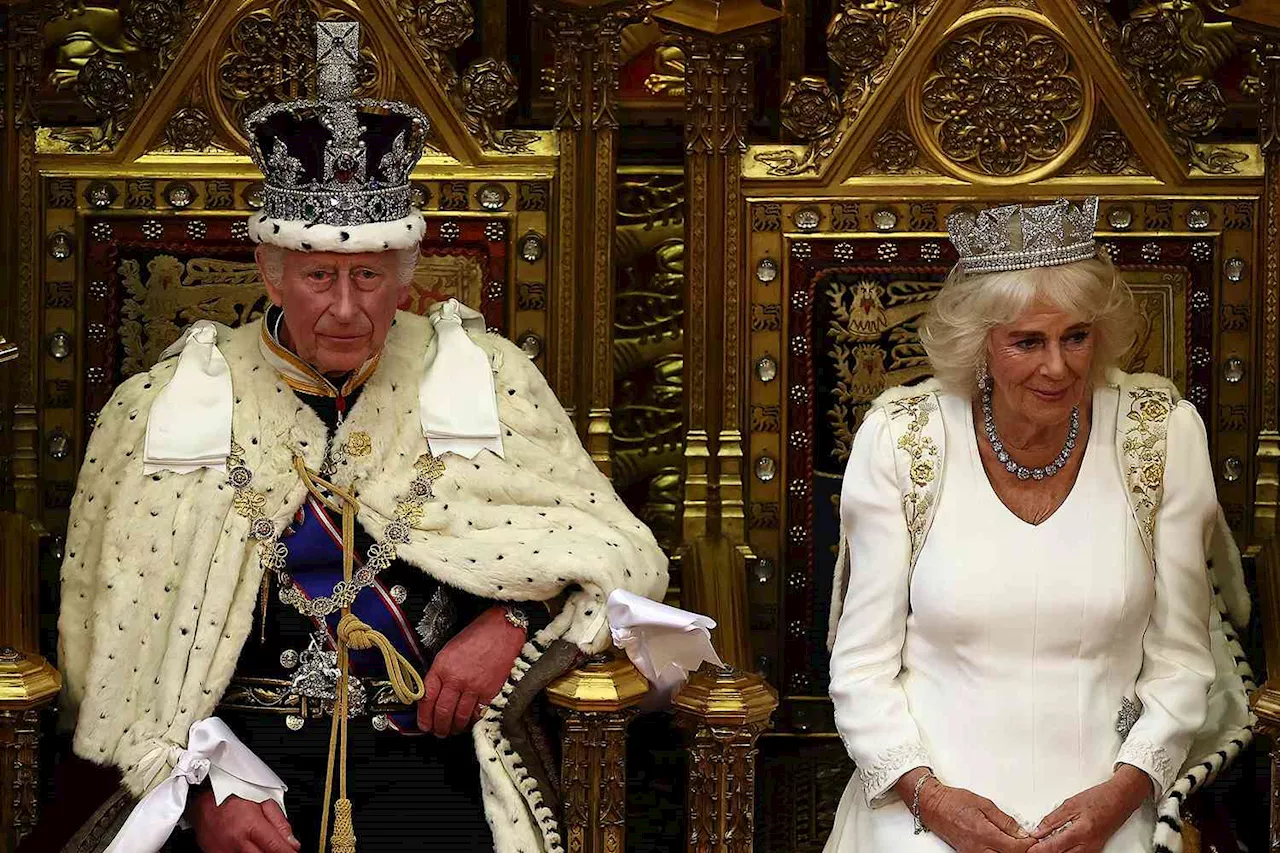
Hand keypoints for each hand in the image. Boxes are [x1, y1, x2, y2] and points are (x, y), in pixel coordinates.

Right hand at [186, 790, 299, 852]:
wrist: (203, 802)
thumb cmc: (232, 796)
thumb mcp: (262, 801)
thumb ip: (279, 822)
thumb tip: (292, 842)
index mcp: (251, 826)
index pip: (275, 847)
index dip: (288, 852)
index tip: (295, 852)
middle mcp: (237, 843)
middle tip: (280, 849)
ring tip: (263, 845)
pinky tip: (251, 848)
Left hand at [417, 605, 525, 736]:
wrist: (503, 629)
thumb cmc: (477, 636)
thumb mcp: (449, 650)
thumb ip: (439, 673)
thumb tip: (432, 695)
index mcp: (442, 667)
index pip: (427, 698)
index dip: (423, 716)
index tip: (423, 724)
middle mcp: (457, 678)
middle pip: (442, 712)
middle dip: (438, 727)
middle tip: (437, 732)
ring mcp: (474, 687)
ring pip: (459, 717)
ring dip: (454, 728)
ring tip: (452, 730)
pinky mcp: (491, 692)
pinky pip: (478, 714)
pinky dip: (472, 722)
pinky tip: (469, 722)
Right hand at [895, 768, 1034, 852]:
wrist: (933, 807)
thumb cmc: (954, 802)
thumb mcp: (984, 804)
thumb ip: (1005, 820)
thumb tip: (1022, 832)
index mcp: (984, 833)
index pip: (1016, 848)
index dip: (1030, 845)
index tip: (1035, 839)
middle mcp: (979, 849)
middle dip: (1022, 851)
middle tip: (1029, 844)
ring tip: (1016, 845)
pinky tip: (1003, 847)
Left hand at [1028, 765, 1149, 852]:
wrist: (1120, 799)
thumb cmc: (1099, 798)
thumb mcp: (1070, 804)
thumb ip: (1052, 819)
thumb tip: (1037, 831)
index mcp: (1080, 832)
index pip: (1054, 847)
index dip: (1038, 850)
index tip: (1027, 849)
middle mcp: (1088, 845)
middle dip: (1045, 852)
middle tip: (1032, 847)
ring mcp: (1093, 849)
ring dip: (1055, 852)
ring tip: (1043, 845)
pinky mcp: (1095, 849)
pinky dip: (1065, 851)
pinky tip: (1057, 845)